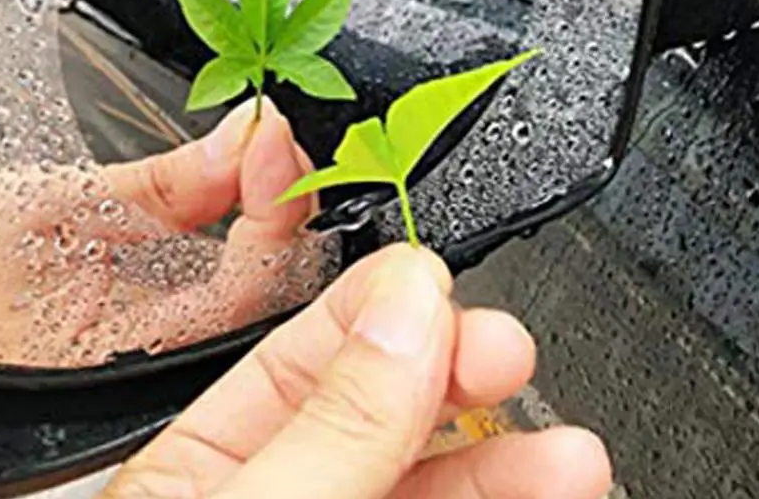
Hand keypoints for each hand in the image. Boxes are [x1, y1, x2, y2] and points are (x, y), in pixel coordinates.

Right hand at [0, 98, 330, 367]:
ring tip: (261, 149)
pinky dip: (237, 226)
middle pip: (274, 288)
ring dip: (268, 210)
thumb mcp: (50, 209)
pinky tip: (235, 185)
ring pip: (255, 290)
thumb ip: (166, 183)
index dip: (279, 198)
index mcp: (139, 354)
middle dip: (287, 201)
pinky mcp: (138, 340)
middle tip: (274, 137)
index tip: (269, 131)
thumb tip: (244, 138)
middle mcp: (158, 372)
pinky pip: (219, 289)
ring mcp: (152, 359)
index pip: (258, 280)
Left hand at [104, 244, 612, 498]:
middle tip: (515, 351)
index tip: (442, 281)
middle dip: (453, 378)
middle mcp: (260, 492)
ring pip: (419, 482)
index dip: (375, 309)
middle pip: (375, 415)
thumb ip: (329, 419)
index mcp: (191, 466)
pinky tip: (532, 488)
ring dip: (498, 462)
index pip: (295, 353)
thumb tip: (409, 305)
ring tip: (567, 451)